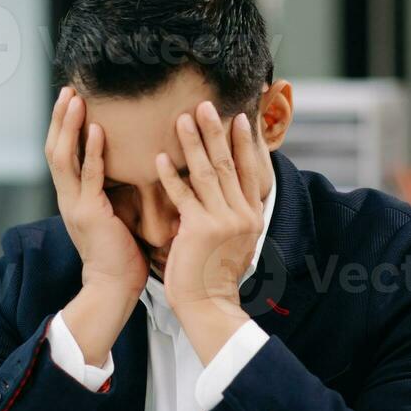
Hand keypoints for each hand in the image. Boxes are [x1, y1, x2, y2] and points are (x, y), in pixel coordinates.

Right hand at [46, 86, 145, 365]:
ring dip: (67, 126)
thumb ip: (118, 188)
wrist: (114, 287)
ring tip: (73, 99)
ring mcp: (74, 204)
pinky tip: (96, 129)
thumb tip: (137, 163)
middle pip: (54, 148)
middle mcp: (67, 197)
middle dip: (59, 118)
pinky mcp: (88, 214)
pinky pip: (87, 177)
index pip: (62, 153)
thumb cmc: (122, 252)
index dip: (64, 126)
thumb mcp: (117, 212)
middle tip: (68, 89)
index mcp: (74, 196)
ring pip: (62, 157)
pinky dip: (90, 151)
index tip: (72, 99)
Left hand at [156, 103, 267, 363]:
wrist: (208, 305)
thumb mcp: (234, 242)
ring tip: (183, 119)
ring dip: (193, 143)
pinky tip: (158, 158)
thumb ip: (231, 215)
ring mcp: (222, 221)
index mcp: (252, 216)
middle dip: (216, 132)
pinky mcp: (199, 229)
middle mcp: (242, 215)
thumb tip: (227, 192)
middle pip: (228, 164)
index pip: (250, 171)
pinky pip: (183, 195)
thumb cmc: (213, 275)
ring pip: (207, 173)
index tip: (237, 118)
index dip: (243, 143)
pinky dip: (170, 176)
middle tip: (205, 105)